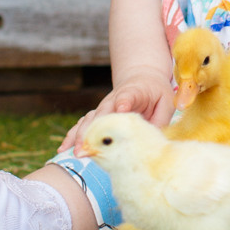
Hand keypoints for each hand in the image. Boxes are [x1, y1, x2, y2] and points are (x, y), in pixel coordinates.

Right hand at [58, 70, 174, 152]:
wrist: (142, 78)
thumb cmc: (156, 93)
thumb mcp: (166, 102)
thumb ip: (159, 120)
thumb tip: (151, 141)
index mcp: (135, 92)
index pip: (127, 97)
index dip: (123, 102)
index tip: (120, 108)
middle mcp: (114, 100)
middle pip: (101, 114)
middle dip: (93, 130)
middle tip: (86, 147)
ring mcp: (104, 107)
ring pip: (88, 120)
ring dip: (80, 136)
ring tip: (75, 152)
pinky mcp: (98, 115)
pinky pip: (83, 124)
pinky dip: (73, 136)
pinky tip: (63, 149)